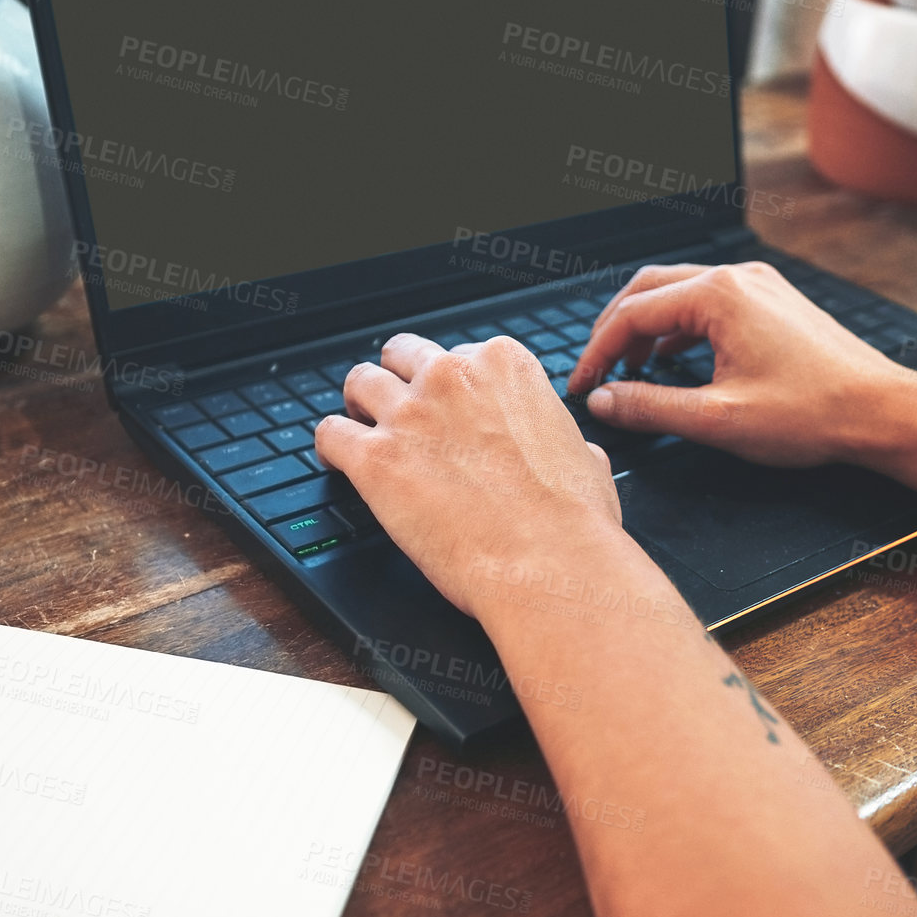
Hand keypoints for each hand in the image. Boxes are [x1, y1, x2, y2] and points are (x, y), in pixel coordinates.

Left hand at [315, 334, 628, 618]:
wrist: (549, 562)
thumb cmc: (573, 521)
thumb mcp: (587, 459)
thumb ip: (563, 442)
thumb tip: (573, 454)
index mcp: (504, 366)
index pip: (460, 356)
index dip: (451, 386)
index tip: (448, 408)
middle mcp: (452, 378)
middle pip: (403, 355)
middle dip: (399, 379)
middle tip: (397, 408)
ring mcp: (410, 415)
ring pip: (359, 383)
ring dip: (358, 404)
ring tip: (359, 427)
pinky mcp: (375, 459)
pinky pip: (329, 434)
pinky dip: (329, 447)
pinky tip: (335, 461)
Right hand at [567, 262, 913, 466]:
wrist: (883, 412)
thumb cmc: (813, 414)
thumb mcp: (718, 419)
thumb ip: (650, 407)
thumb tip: (604, 401)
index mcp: (718, 296)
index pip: (632, 313)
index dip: (596, 352)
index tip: (581, 387)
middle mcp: (737, 278)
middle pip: (649, 289)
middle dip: (614, 330)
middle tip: (595, 372)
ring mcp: (759, 285)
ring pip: (679, 292)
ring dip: (646, 327)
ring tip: (628, 370)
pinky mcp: (773, 301)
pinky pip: (709, 302)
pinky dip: (679, 327)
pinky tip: (672, 359)